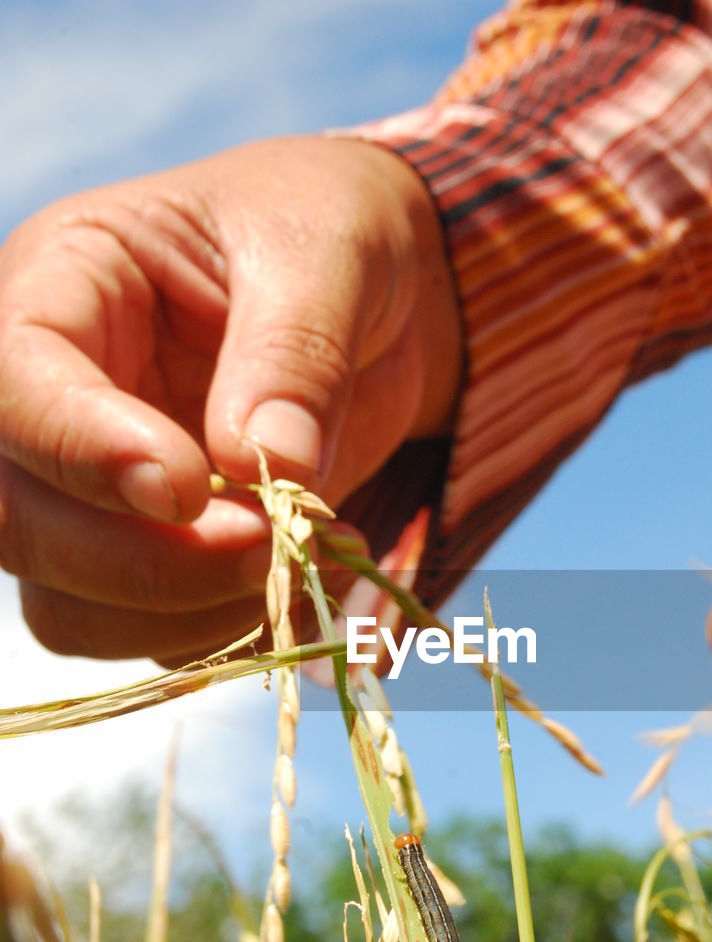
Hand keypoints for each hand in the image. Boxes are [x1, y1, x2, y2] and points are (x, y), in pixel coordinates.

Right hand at [0, 138, 461, 662]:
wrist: (376, 302)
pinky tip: (297, 580)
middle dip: (143, 559)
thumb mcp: (328, 254)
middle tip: (271, 544)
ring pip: (68, 604)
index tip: (190, 485)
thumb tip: (266, 463)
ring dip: (184, 612)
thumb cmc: (329, 237)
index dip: (84, 450)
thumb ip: (295, 352)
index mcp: (64, 285)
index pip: (14, 384)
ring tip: (300, 559)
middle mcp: (51, 400)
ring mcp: (90, 491)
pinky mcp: (145, 554)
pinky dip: (221, 631)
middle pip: (18, 518)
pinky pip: (146, 635)